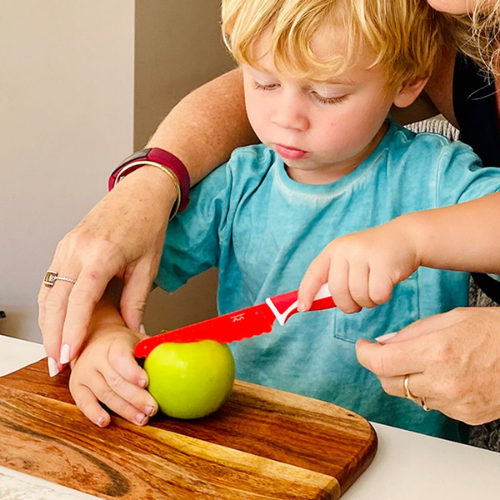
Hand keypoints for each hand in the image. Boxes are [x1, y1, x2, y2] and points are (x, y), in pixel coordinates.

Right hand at [38, 168, 175, 373]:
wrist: (141, 193)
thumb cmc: (147, 224)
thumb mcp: (148, 266)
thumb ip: (136, 301)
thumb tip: (130, 330)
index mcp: (101, 255)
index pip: (79, 301)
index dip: (72, 331)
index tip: (69, 355)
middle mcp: (78, 250)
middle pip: (55, 300)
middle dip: (52, 335)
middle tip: (56, 363)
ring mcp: (67, 245)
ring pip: (48, 291)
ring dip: (47, 323)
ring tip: (54, 349)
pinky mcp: (65, 245)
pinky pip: (51, 279)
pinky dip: (50, 304)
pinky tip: (54, 321)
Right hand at [69, 325, 157, 426]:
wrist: (94, 339)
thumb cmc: (123, 343)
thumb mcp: (138, 339)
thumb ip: (153, 348)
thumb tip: (179, 354)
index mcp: (114, 343)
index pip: (121, 358)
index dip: (132, 371)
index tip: (146, 382)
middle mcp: (96, 357)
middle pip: (115, 381)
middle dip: (135, 397)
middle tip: (152, 409)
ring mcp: (84, 372)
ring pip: (104, 394)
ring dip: (123, 409)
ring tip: (141, 419)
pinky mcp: (76, 386)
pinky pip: (83, 402)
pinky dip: (94, 413)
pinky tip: (106, 421)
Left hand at [298, 219, 418, 313]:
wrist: (406, 237)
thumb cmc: (375, 257)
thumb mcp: (351, 260)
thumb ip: (335, 278)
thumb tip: (313, 303)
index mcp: (334, 250)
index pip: (314, 273)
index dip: (306, 292)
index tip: (302, 307)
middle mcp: (346, 250)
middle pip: (337, 292)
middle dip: (348, 305)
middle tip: (358, 302)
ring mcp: (364, 254)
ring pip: (358, 296)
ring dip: (368, 301)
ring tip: (375, 288)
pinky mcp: (383, 262)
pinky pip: (377, 295)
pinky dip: (382, 297)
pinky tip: (387, 285)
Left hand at [356, 307, 499, 424]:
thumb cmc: (496, 332)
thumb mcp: (450, 319)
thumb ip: (411, 333)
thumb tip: (383, 343)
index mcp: (437, 352)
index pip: (381, 362)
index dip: (364, 354)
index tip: (362, 347)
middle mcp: (443, 381)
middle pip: (389, 382)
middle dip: (382, 366)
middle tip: (388, 353)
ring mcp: (454, 402)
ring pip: (408, 395)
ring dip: (406, 379)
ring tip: (425, 361)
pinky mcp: (465, 416)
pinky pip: (430, 405)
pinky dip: (427, 391)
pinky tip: (442, 376)